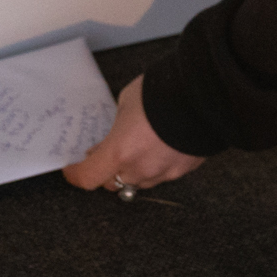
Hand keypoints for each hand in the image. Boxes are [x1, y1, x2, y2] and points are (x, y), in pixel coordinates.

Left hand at [64, 76, 205, 194]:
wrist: (204, 93)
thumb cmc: (161, 92)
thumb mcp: (126, 101)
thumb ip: (118, 124)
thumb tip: (118, 132)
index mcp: (119, 152)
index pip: (88, 178)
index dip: (76, 175)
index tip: (73, 168)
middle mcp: (140, 169)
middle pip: (113, 183)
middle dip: (106, 171)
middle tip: (105, 154)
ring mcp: (164, 173)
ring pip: (139, 181)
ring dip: (132, 170)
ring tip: (137, 148)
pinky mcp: (184, 170)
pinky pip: (163, 174)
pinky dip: (156, 164)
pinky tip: (161, 145)